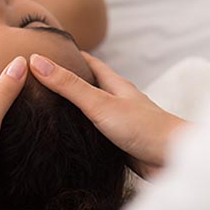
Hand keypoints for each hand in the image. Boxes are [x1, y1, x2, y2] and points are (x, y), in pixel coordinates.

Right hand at [29, 52, 185, 177]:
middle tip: (42, 80)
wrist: (173, 161)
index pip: (90, 62)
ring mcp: (120, 122)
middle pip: (90, 86)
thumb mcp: (99, 104)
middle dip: (68, 82)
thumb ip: (69, 85)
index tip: (49, 49)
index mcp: (115, 85)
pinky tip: (69, 137)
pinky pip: (96, 132)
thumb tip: (36, 61)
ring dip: (74, 108)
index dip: (70, 54)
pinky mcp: (120, 144)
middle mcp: (118, 100)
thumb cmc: (143, 128)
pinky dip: (82, 131)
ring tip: (48, 108)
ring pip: (92, 111)